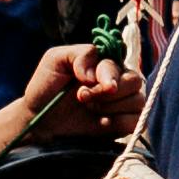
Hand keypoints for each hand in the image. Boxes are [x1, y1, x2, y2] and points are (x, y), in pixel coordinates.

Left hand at [18, 41, 134, 138]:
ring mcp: (123, 103)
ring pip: (138, 101)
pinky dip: (120, 123)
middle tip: (84, 100)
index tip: (82, 91)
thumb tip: (95, 74)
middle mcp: (118, 81)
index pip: (119, 66)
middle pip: (134, 81)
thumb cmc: (46, 86)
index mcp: (105, 63)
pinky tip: (102, 123)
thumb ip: (81, 54)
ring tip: (90, 110)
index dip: (106, 77)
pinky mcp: (124, 124)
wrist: (40, 119)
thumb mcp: (55, 60)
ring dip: (112, 108)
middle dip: (108, 94)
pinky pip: (138, 121)